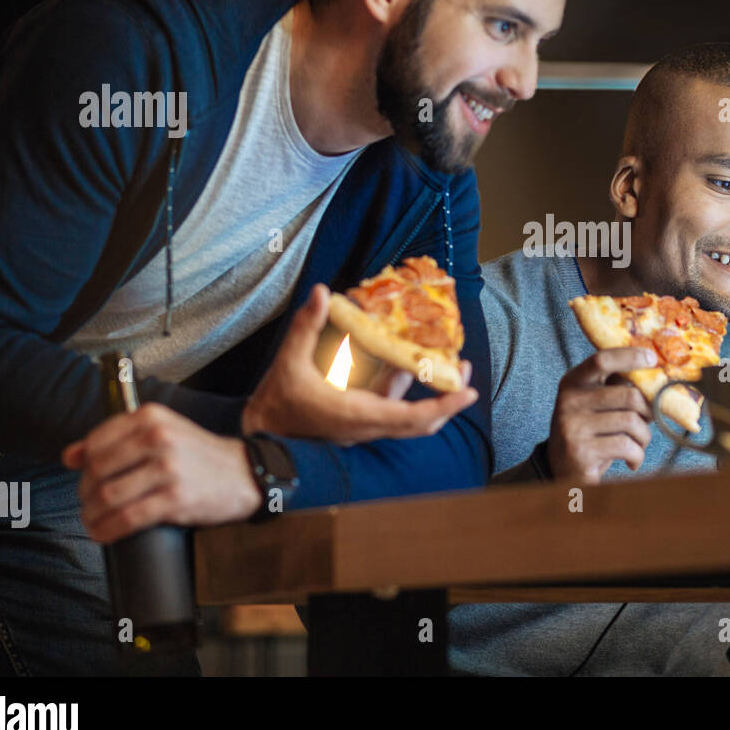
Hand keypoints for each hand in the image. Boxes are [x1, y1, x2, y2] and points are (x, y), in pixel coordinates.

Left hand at [62, 403, 260, 543]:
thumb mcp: (163, 433)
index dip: (84, 466)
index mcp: (152, 417)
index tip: (87, 479)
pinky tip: (104, 534)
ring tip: (95, 521)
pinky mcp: (175, 499)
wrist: (245, 474)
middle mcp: (159, 438)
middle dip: (86, 493)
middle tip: (91, 504)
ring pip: (107, 496)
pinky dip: (108, 530)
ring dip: (93, 515)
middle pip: (97, 471)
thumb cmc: (199, 456)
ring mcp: (168, 469)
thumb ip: (119, 439)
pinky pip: (127, 518)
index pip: (96, 442)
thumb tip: (70, 456)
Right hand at [241, 284, 477, 443]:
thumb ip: (306, 326)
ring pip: (408, 418)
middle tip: (465, 371)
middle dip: (448, 400)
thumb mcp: (289, 361)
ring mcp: (364, 429)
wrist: (260, 436)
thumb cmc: (276, 402)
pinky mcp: (359, 425)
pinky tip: (406, 367)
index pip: (412, 417)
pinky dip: (405, 394)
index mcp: (357, 414)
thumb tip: (320, 292)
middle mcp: (367, 427)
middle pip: (421, 422)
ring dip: (429, 396)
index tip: (468, 391)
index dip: (443, 406)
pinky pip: (392, 412)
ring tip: (444, 364)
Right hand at [548, 347, 656, 484]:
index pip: (602, 360)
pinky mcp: (581, 451)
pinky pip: (626, 446)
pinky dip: (637, 456)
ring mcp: (573, 426)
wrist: (561, 471)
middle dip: (649, 411)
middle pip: (629, 395)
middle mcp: (569, 400)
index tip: (652, 358)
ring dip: (644, 437)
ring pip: (631, 422)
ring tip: (639, 445)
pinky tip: (631, 462)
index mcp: (573, 382)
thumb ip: (616, 388)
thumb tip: (655, 378)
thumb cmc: (590, 432)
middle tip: (649, 422)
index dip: (630, 356)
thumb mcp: (594, 404)